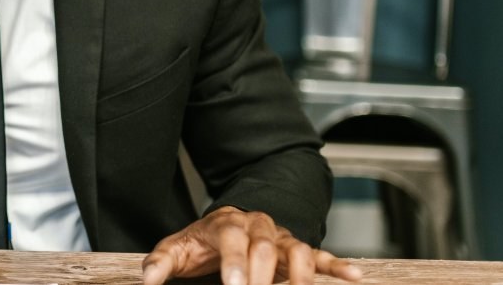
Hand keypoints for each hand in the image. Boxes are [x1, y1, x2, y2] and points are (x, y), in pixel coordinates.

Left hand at [141, 207, 362, 284]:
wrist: (226, 226)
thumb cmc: (200, 243)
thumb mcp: (176, 250)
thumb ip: (160, 264)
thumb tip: (147, 282)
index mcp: (226, 223)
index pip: (232, 236)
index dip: (235, 262)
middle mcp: (257, 226)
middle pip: (265, 246)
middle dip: (264, 276)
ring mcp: (280, 238)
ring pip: (297, 249)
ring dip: (299, 276)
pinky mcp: (297, 250)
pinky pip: (320, 256)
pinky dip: (337, 267)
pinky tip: (354, 278)